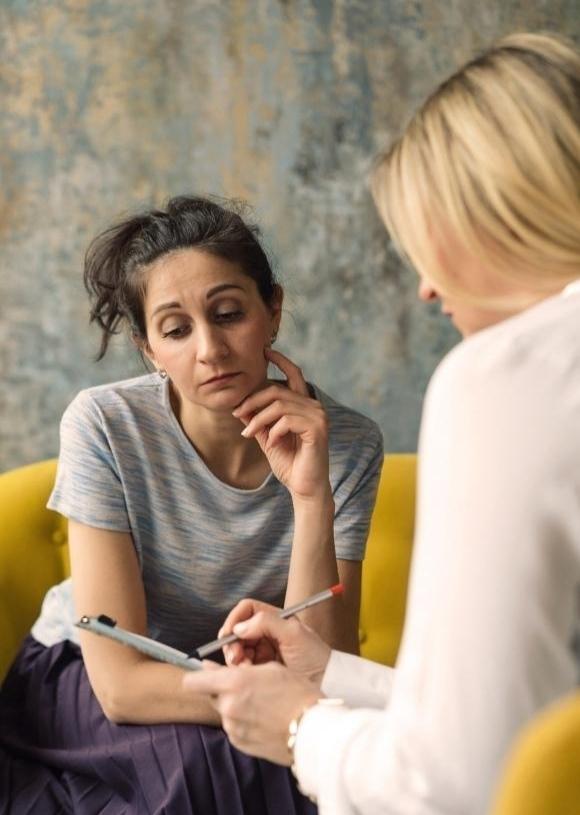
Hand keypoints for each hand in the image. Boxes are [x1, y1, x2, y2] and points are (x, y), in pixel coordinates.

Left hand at [182, 662, 321, 764]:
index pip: (193, 681)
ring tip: (262, 704)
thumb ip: (238, 668)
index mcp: (234, 683)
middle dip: (222, 690)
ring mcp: (233, 728)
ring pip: (224, 711)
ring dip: (235, 706)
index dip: (197, 676)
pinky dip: (244, 722)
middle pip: (210, 695)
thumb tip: (210, 668)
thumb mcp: (271, 669)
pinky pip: (234, 727)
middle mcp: (228, 707)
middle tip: (246, 687)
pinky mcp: (240, 744)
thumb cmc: (298, 694)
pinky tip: (264, 718)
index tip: (203, 674)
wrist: (314, 731)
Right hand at [218, 599, 331, 685]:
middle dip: (233, 643)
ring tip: (245, 669)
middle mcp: (267, 632)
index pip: (246, 610)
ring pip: (237, 649)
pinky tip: (250, 675)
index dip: (235, 619)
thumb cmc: (316, 658)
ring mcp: (264, 651)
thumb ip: (267, 623)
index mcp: (275, 619)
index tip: (229, 634)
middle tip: (236, 659)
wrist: (327, 685)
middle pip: (238, 630)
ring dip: (236, 659)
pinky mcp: (262, 669)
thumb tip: (239, 626)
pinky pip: (243, 666)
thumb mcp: (294, 635)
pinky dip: (241, 670)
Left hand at [233, 349, 329, 500]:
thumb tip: (241, 405)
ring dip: (258, 419)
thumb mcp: (267, 437)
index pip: (294, 374)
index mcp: (304, 405)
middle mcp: (314, 406)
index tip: (265, 351)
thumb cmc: (289, 463)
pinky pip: (287, 419)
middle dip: (252, 401)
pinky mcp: (318, 428)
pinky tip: (270, 442)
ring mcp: (319, 416)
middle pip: (277, 390)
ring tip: (248, 433)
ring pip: (279, 405)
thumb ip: (258, 420)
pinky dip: (273, 431)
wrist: (304, 487)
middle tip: (237, 414)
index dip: (281, 360)